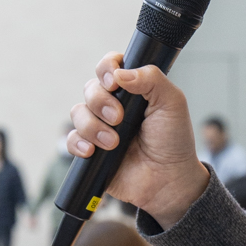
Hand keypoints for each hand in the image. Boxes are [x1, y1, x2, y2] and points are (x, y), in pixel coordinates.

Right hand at [68, 52, 207, 227]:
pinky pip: (71, 139)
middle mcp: (113, 105)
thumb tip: (120, 72)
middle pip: (90, 88)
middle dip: (101, 101)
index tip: (114, 82)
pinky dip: (79, 143)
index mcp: (132, 89)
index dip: (106, 68)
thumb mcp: (172, 103)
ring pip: (78, 112)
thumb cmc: (173, 141)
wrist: (168, 179)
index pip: (109, 66)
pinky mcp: (91, 150)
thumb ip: (151, 79)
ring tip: (114, 142)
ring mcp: (100, 127)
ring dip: (93, 126)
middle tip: (119, 118)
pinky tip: (93, 151)